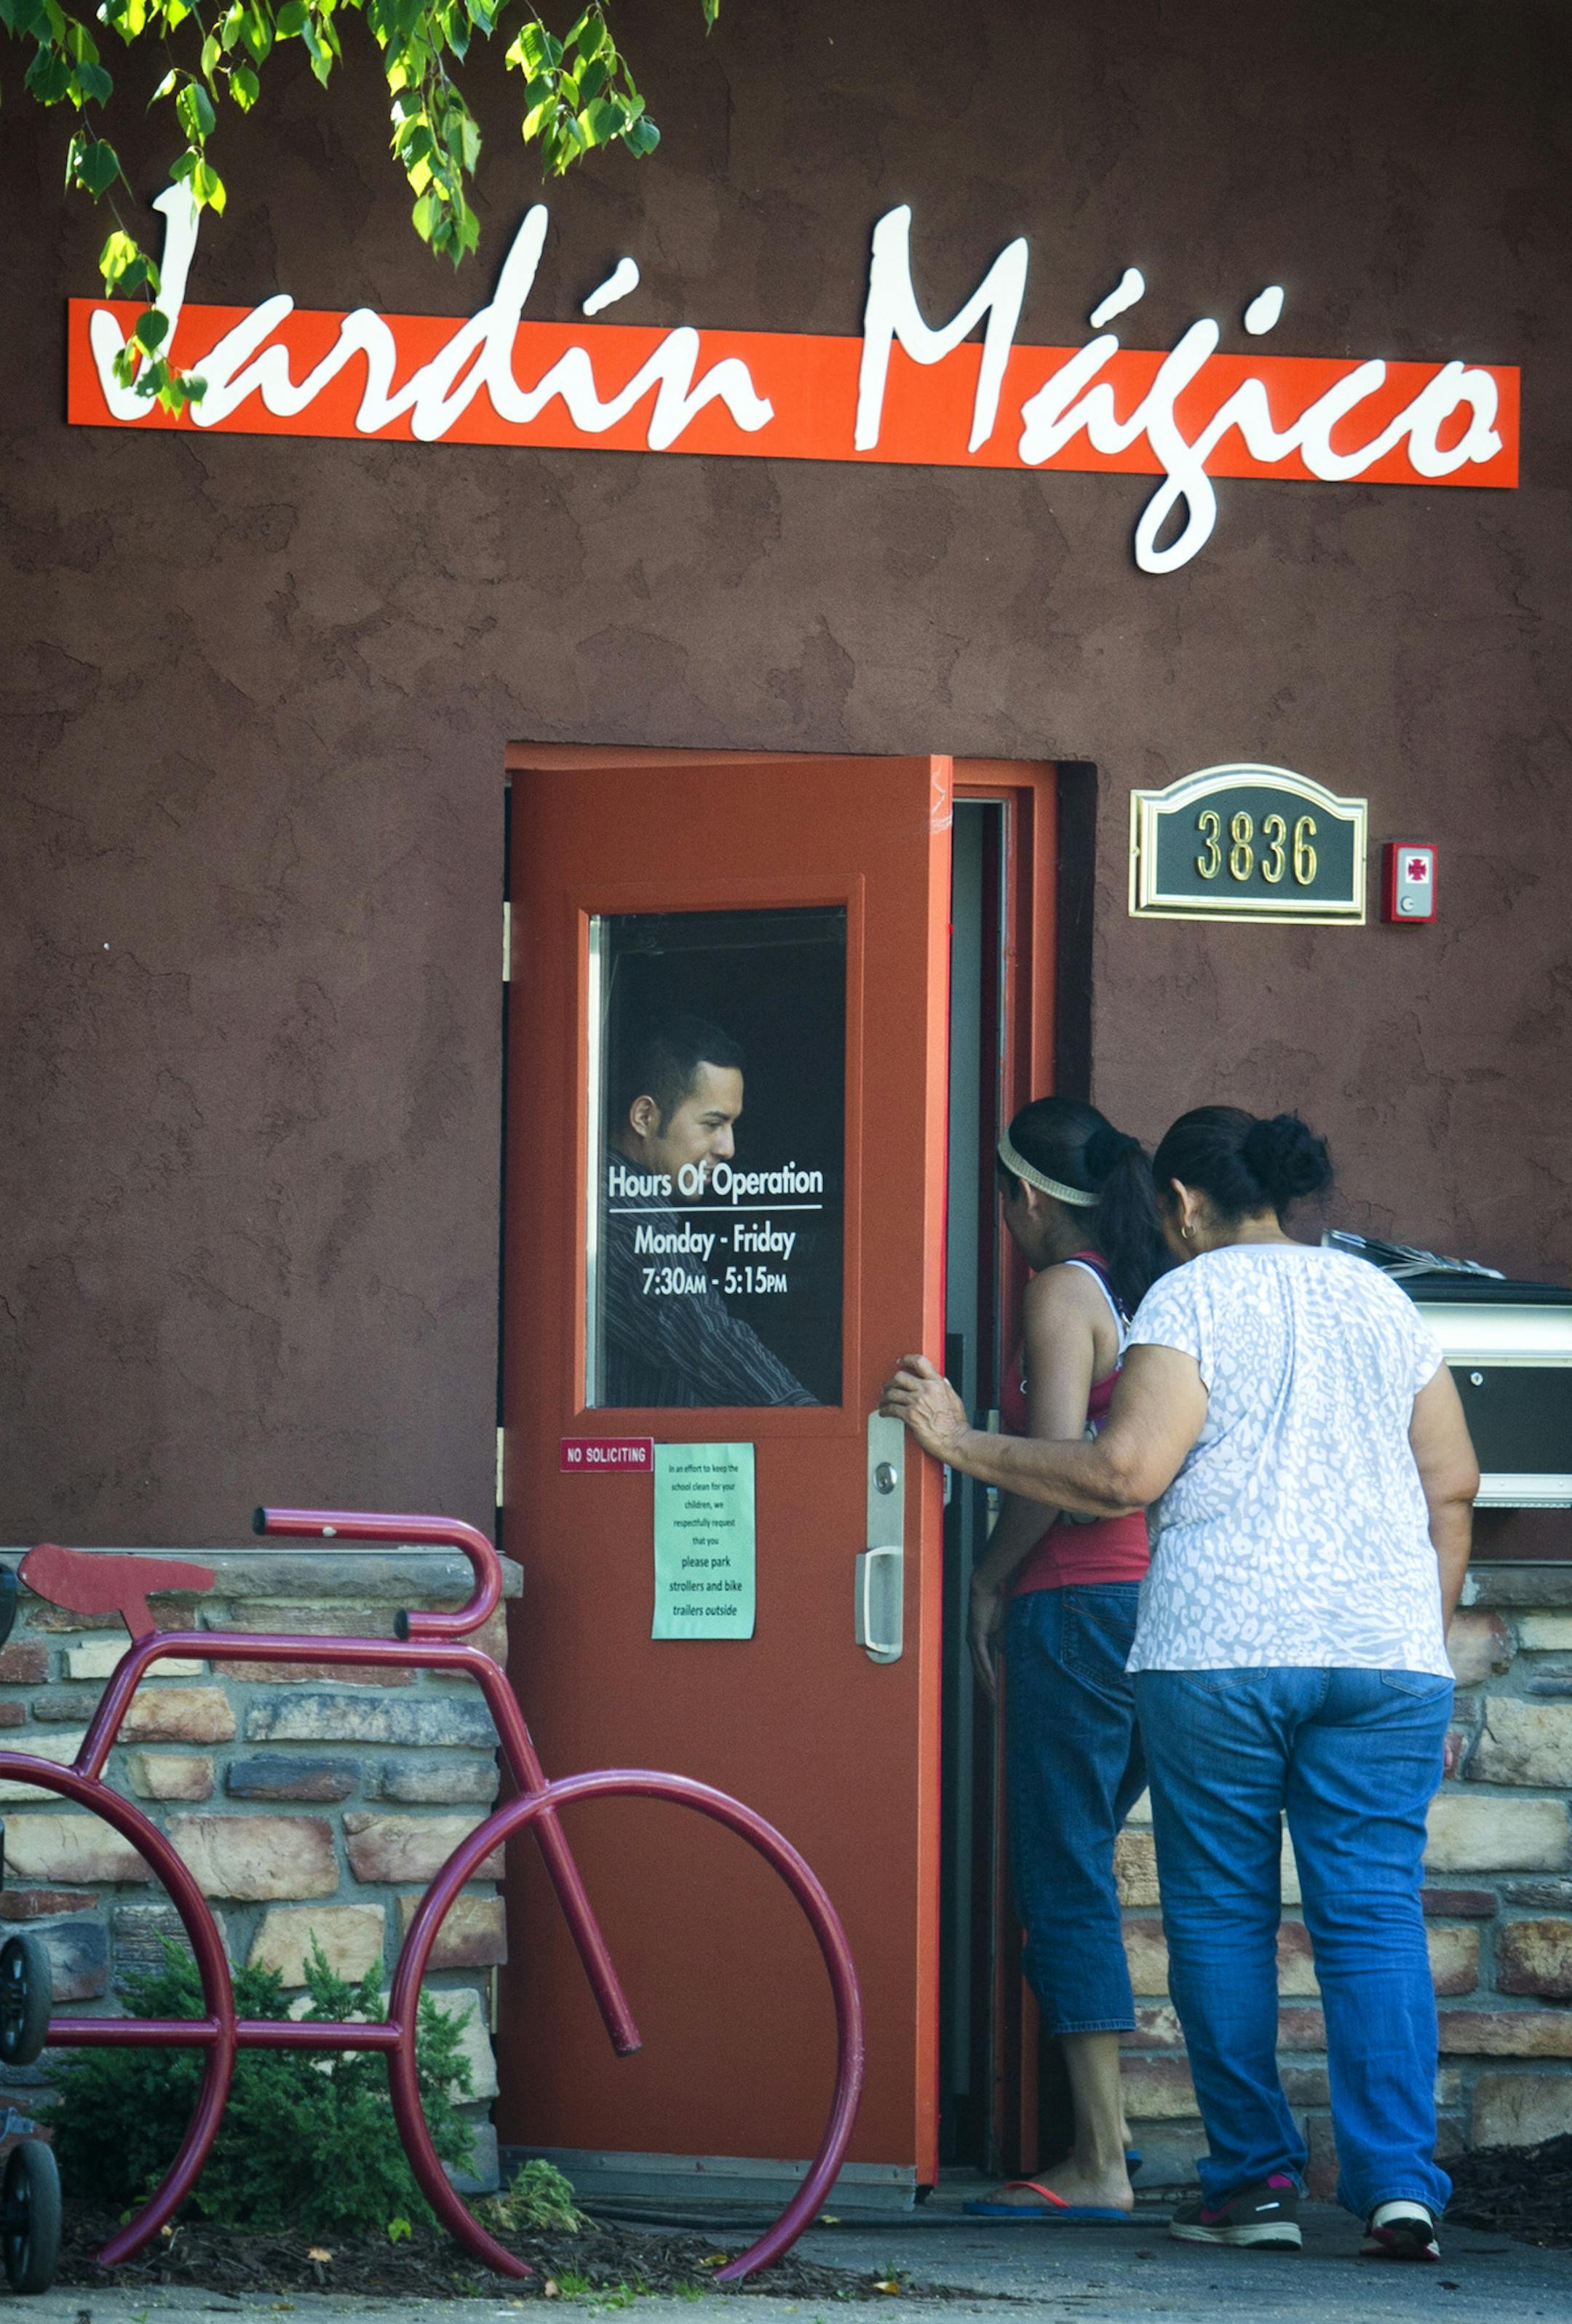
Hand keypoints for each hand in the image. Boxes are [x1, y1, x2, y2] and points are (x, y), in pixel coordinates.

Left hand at [878, 1353, 970, 1462]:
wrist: (955, 1440)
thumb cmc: (956, 1423)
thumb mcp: (954, 1398)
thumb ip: (945, 1387)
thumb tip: (940, 1380)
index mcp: (938, 1383)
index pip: (920, 1362)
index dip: (907, 1359)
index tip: (900, 1361)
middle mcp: (926, 1389)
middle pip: (900, 1376)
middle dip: (890, 1382)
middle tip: (887, 1386)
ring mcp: (917, 1402)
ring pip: (892, 1393)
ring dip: (884, 1397)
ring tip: (883, 1401)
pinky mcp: (910, 1416)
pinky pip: (891, 1409)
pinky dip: (884, 1411)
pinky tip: (884, 1412)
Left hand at [969, 1574, 1004, 1701]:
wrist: (986, 1589)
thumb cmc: (995, 1607)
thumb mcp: (1004, 1630)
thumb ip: (1006, 1644)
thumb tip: (1011, 1657)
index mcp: (980, 1643)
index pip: (984, 1666)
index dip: (989, 1680)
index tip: (996, 1694)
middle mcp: (974, 1644)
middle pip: (979, 1671)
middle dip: (987, 1687)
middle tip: (994, 1703)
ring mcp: (973, 1641)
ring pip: (979, 1667)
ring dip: (986, 1683)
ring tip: (992, 1696)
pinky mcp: (976, 1636)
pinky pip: (982, 1657)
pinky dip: (986, 1669)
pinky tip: (990, 1680)